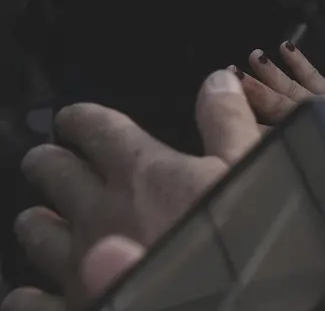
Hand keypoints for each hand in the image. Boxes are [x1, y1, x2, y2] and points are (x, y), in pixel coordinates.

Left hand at [2, 69, 259, 310]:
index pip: (95, 128)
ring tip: (43, 218)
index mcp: (141, 170)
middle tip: (52, 160)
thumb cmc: (239, 235)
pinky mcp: (68, 307)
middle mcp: (98, 209)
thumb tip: (216, 81)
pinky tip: (36, 290)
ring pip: (35, 230)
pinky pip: (28, 298)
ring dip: (39, 220)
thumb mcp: (252, 168)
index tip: (76, 119)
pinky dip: (30, 292)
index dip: (82, 119)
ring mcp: (77, 261)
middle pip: (52, 171)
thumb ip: (227, 123)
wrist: (220, 299)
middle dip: (50, 160)